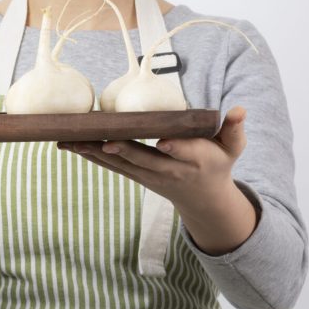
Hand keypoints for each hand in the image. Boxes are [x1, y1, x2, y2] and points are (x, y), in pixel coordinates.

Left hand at [58, 106, 258, 254]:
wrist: (203, 199)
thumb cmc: (218, 164)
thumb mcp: (232, 149)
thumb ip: (235, 130)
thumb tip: (240, 109)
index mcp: (194, 160)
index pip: (183, 153)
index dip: (174, 147)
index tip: (164, 141)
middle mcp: (167, 170)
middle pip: (142, 160)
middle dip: (122, 151)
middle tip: (101, 140)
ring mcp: (148, 176)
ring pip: (119, 164)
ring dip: (94, 153)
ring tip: (69, 141)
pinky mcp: (135, 176)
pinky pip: (110, 166)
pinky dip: (90, 155)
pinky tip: (69, 145)